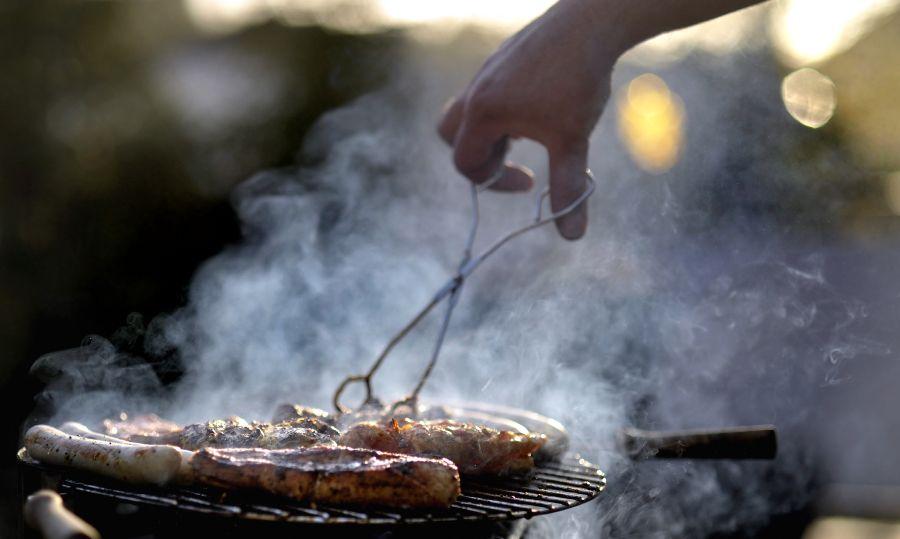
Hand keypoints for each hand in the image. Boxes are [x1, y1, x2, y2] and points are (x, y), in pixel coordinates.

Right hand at [438, 0, 623, 239]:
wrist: (592, 19)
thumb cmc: (578, 80)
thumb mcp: (572, 141)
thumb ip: (567, 189)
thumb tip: (572, 237)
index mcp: (484, 112)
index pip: (465, 163)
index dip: (494, 183)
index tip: (531, 182)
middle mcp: (477, 90)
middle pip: (452, 135)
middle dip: (479, 157)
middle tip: (514, 160)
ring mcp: (487, 70)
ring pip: (470, 111)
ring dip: (493, 132)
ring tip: (530, 134)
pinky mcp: (503, 57)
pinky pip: (488, 91)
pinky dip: (504, 109)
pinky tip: (542, 105)